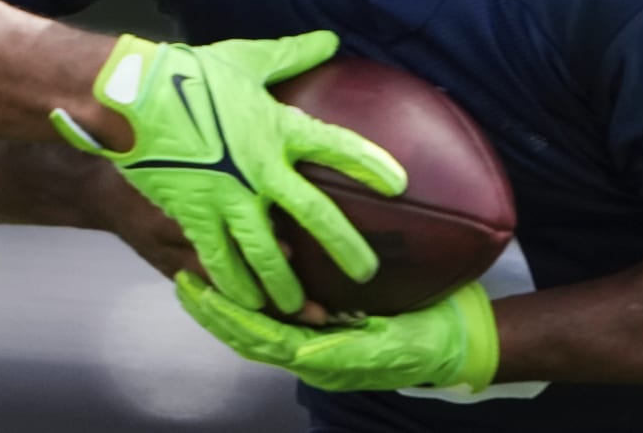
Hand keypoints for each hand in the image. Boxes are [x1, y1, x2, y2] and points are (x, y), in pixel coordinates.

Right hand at [50, 31, 406, 312]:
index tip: (399, 184)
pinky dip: (234, 285)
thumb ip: (290, 55)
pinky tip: (246, 303)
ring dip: (286, 284)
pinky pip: (219, 259)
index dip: (369, 164)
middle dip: (343, 246)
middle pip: (313, 214)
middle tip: (365, 273)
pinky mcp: (194, 214)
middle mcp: (260, 168)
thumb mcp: (245, 59)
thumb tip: (329, 39)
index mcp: (276, 127)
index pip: (335, 146)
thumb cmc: (189, 73)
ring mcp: (227, 197)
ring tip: (302, 308)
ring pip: (266, 252)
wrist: (130, 96)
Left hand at [175, 271, 499, 393]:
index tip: (200, 293)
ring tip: (198, 282)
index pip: (263, 340)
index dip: (230, 318)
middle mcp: (314, 358)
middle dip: (215, 312)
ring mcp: (320, 347)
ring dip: (227, 311)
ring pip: (260, 333)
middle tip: (183, 281)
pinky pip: (280, 324)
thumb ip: (348, 353)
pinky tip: (240, 286)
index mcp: (324, 362)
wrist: (459, 343)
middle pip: (251, 339)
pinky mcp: (329, 332)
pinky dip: (254, 309)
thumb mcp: (394, 345)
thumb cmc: (429, 340)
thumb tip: (301, 356)